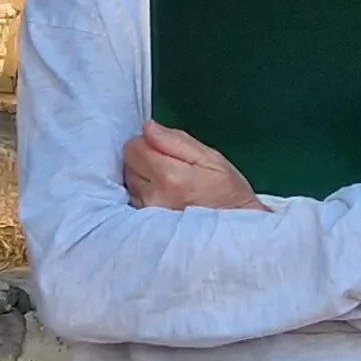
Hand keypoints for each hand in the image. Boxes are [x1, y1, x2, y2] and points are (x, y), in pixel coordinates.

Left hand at [122, 124, 262, 211]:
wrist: (232, 232)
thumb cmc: (228, 193)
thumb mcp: (212, 159)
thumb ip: (177, 141)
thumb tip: (147, 128)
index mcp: (170, 177)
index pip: (134, 146)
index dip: (148, 141)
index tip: (164, 148)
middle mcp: (153, 196)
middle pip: (127, 162)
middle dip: (144, 157)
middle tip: (169, 165)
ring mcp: (147, 212)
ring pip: (129, 179)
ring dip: (142, 175)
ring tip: (168, 183)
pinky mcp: (145, 224)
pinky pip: (132, 198)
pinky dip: (143, 192)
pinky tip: (162, 195)